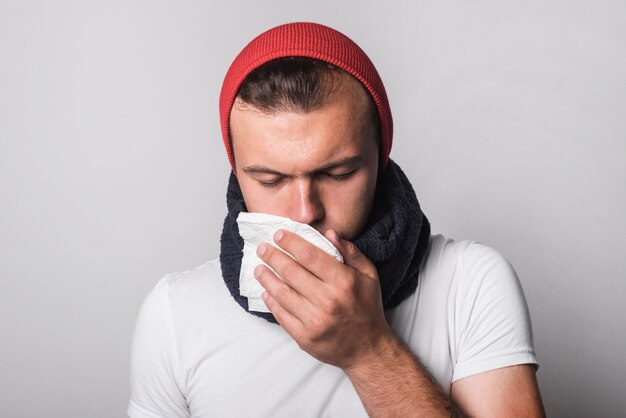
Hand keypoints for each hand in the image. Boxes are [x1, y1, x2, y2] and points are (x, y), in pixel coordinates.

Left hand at [254, 228, 394, 369]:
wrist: (368, 348)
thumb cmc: (367, 307)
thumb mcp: (369, 275)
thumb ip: (350, 252)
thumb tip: (329, 233)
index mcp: (343, 282)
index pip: (310, 255)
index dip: (291, 242)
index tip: (278, 234)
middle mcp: (328, 300)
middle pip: (291, 272)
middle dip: (273, 256)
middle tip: (262, 248)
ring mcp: (314, 321)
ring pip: (282, 293)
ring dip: (267, 278)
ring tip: (259, 268)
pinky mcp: (304, 337)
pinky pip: (281, 315)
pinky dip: (271, 301)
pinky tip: (266, 291)